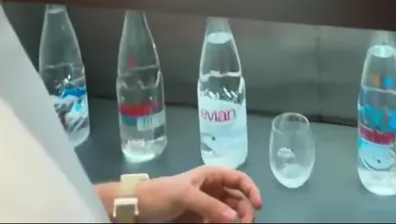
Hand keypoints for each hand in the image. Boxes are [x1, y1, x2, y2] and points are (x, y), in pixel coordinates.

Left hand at [137, 165, 261, 222]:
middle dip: (245, 212)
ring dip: (234, 222)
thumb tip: (234, 218)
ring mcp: (207, 205)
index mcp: (211, 176)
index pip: (239, 179)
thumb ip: (210, 205)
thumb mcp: (185, 196)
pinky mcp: (200, 220)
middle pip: (238, 200)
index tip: (258, 205)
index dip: (251, 190)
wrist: (137, 208)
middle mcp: (213, 189)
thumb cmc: (161, 194)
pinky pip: (218, 223)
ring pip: (230, 214)